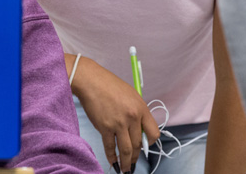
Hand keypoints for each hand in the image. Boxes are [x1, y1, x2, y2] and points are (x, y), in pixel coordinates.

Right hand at [70, 56, 160, 171]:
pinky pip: (110, 147)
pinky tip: (112, 161)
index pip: (153, 132)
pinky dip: (111, 156)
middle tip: (133, 163)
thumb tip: (138, 129)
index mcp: (141, 108)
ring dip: (126, 163)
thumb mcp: (131, 95)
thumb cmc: (109, 85)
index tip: (145, 146)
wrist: (91, 81)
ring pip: (126, 150)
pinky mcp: (105, 127)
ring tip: (125, 169)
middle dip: (135, 157)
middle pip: (138, 144)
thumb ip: (136, 112)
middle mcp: (132, 118)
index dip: (150, 142)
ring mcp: (119, 124)